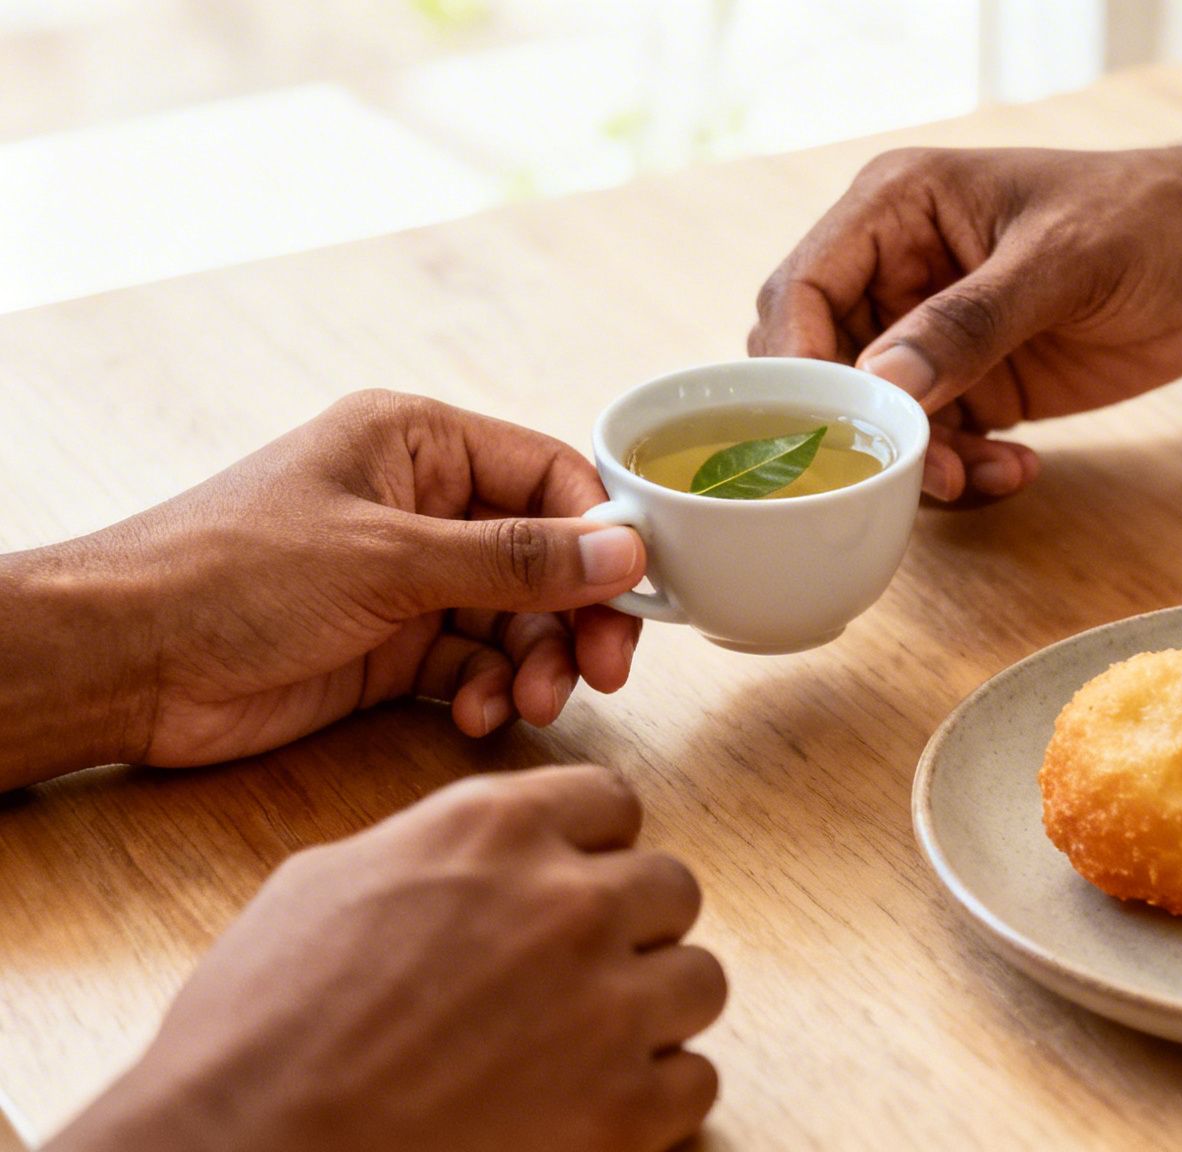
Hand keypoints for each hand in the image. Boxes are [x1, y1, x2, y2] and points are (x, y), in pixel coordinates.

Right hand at [48, 765, 724, 1151]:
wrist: (242, 1149)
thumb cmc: (258, 1029)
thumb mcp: (330, 883)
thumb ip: (434, 851)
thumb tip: (477, 860)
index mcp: (495, 830)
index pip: (612, 802)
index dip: (593, 849)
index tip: (575, 884)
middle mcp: (567, 902)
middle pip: (671, 888)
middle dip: (632, 929)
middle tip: (578, 975)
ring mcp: (605, 1005)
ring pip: (700, 980)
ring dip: (653, 1010)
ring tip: (586, 1044)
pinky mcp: (621, 1109)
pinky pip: (696, 1080)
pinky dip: (655, 1099)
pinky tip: (594, 1106)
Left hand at [56, 390, 647, 769]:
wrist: (122, 662)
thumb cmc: (233, 573)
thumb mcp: (388, 559)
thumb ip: (514, 560)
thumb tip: (626, 552)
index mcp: (418, 444)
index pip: (549, 474)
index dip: (599, 533)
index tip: (634, 593)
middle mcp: (422, 505)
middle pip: (545, 554)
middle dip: (575, 615)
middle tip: (600, 672)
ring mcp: (407, 579)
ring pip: (518, 617)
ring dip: (535, 663)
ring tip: (527, 704)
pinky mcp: (390, 646)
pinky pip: (475, 663)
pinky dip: (488, 691)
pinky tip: (474, 715)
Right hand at [751, 144, 1181, 501]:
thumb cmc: (1147, 220)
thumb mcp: (1060, 262)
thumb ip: (970, 322)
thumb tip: (883, 382)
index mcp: (895, 209)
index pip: (803, 290)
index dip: (796, 363)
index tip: (822, 431)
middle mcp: (896, 271)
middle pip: (822, 368)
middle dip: (860, 429)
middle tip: (919, 468)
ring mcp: (931, 335)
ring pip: (876, 422)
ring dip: (920, 463)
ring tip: (988, 473)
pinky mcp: (971, 387)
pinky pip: (933, 446)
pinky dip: (965, 472)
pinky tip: (1019, 470)